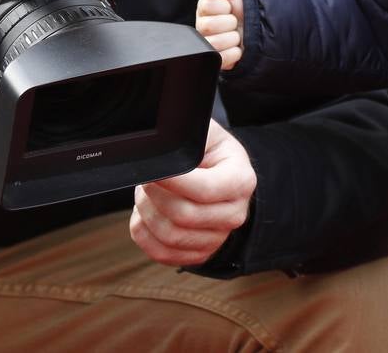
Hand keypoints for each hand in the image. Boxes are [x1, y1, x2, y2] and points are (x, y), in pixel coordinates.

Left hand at [130, 119, 256, 266]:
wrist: (215, 171)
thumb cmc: (206, 150)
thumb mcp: (203, 134)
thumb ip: (185, 137)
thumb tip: (160, 147)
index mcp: (241, 181)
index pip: (204, 190)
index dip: (171, 181)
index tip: (151, 171)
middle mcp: (235, 214)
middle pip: (183, 216)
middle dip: (154, 196)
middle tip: (146, 177)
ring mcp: (219, 237)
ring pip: (169, 237)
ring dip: (147, 213)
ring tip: (148, 193)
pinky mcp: (199, 253)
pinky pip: (162, 253)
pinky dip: (145, 234)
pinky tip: (147, 213)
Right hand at [196, 0, 243, 69]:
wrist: (258, 24)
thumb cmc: (243, 7)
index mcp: (204, 10)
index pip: (207, 6)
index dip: (224, 6)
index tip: (230, 7)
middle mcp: (202, 28)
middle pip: (208, 26)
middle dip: (229, 22)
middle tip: (235, 21)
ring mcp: (209, 45)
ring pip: (214, 44)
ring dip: (233, 38)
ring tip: (237, 34)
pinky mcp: (218, 60)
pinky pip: (221, 59)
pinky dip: (234, 53)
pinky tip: (238, 47)